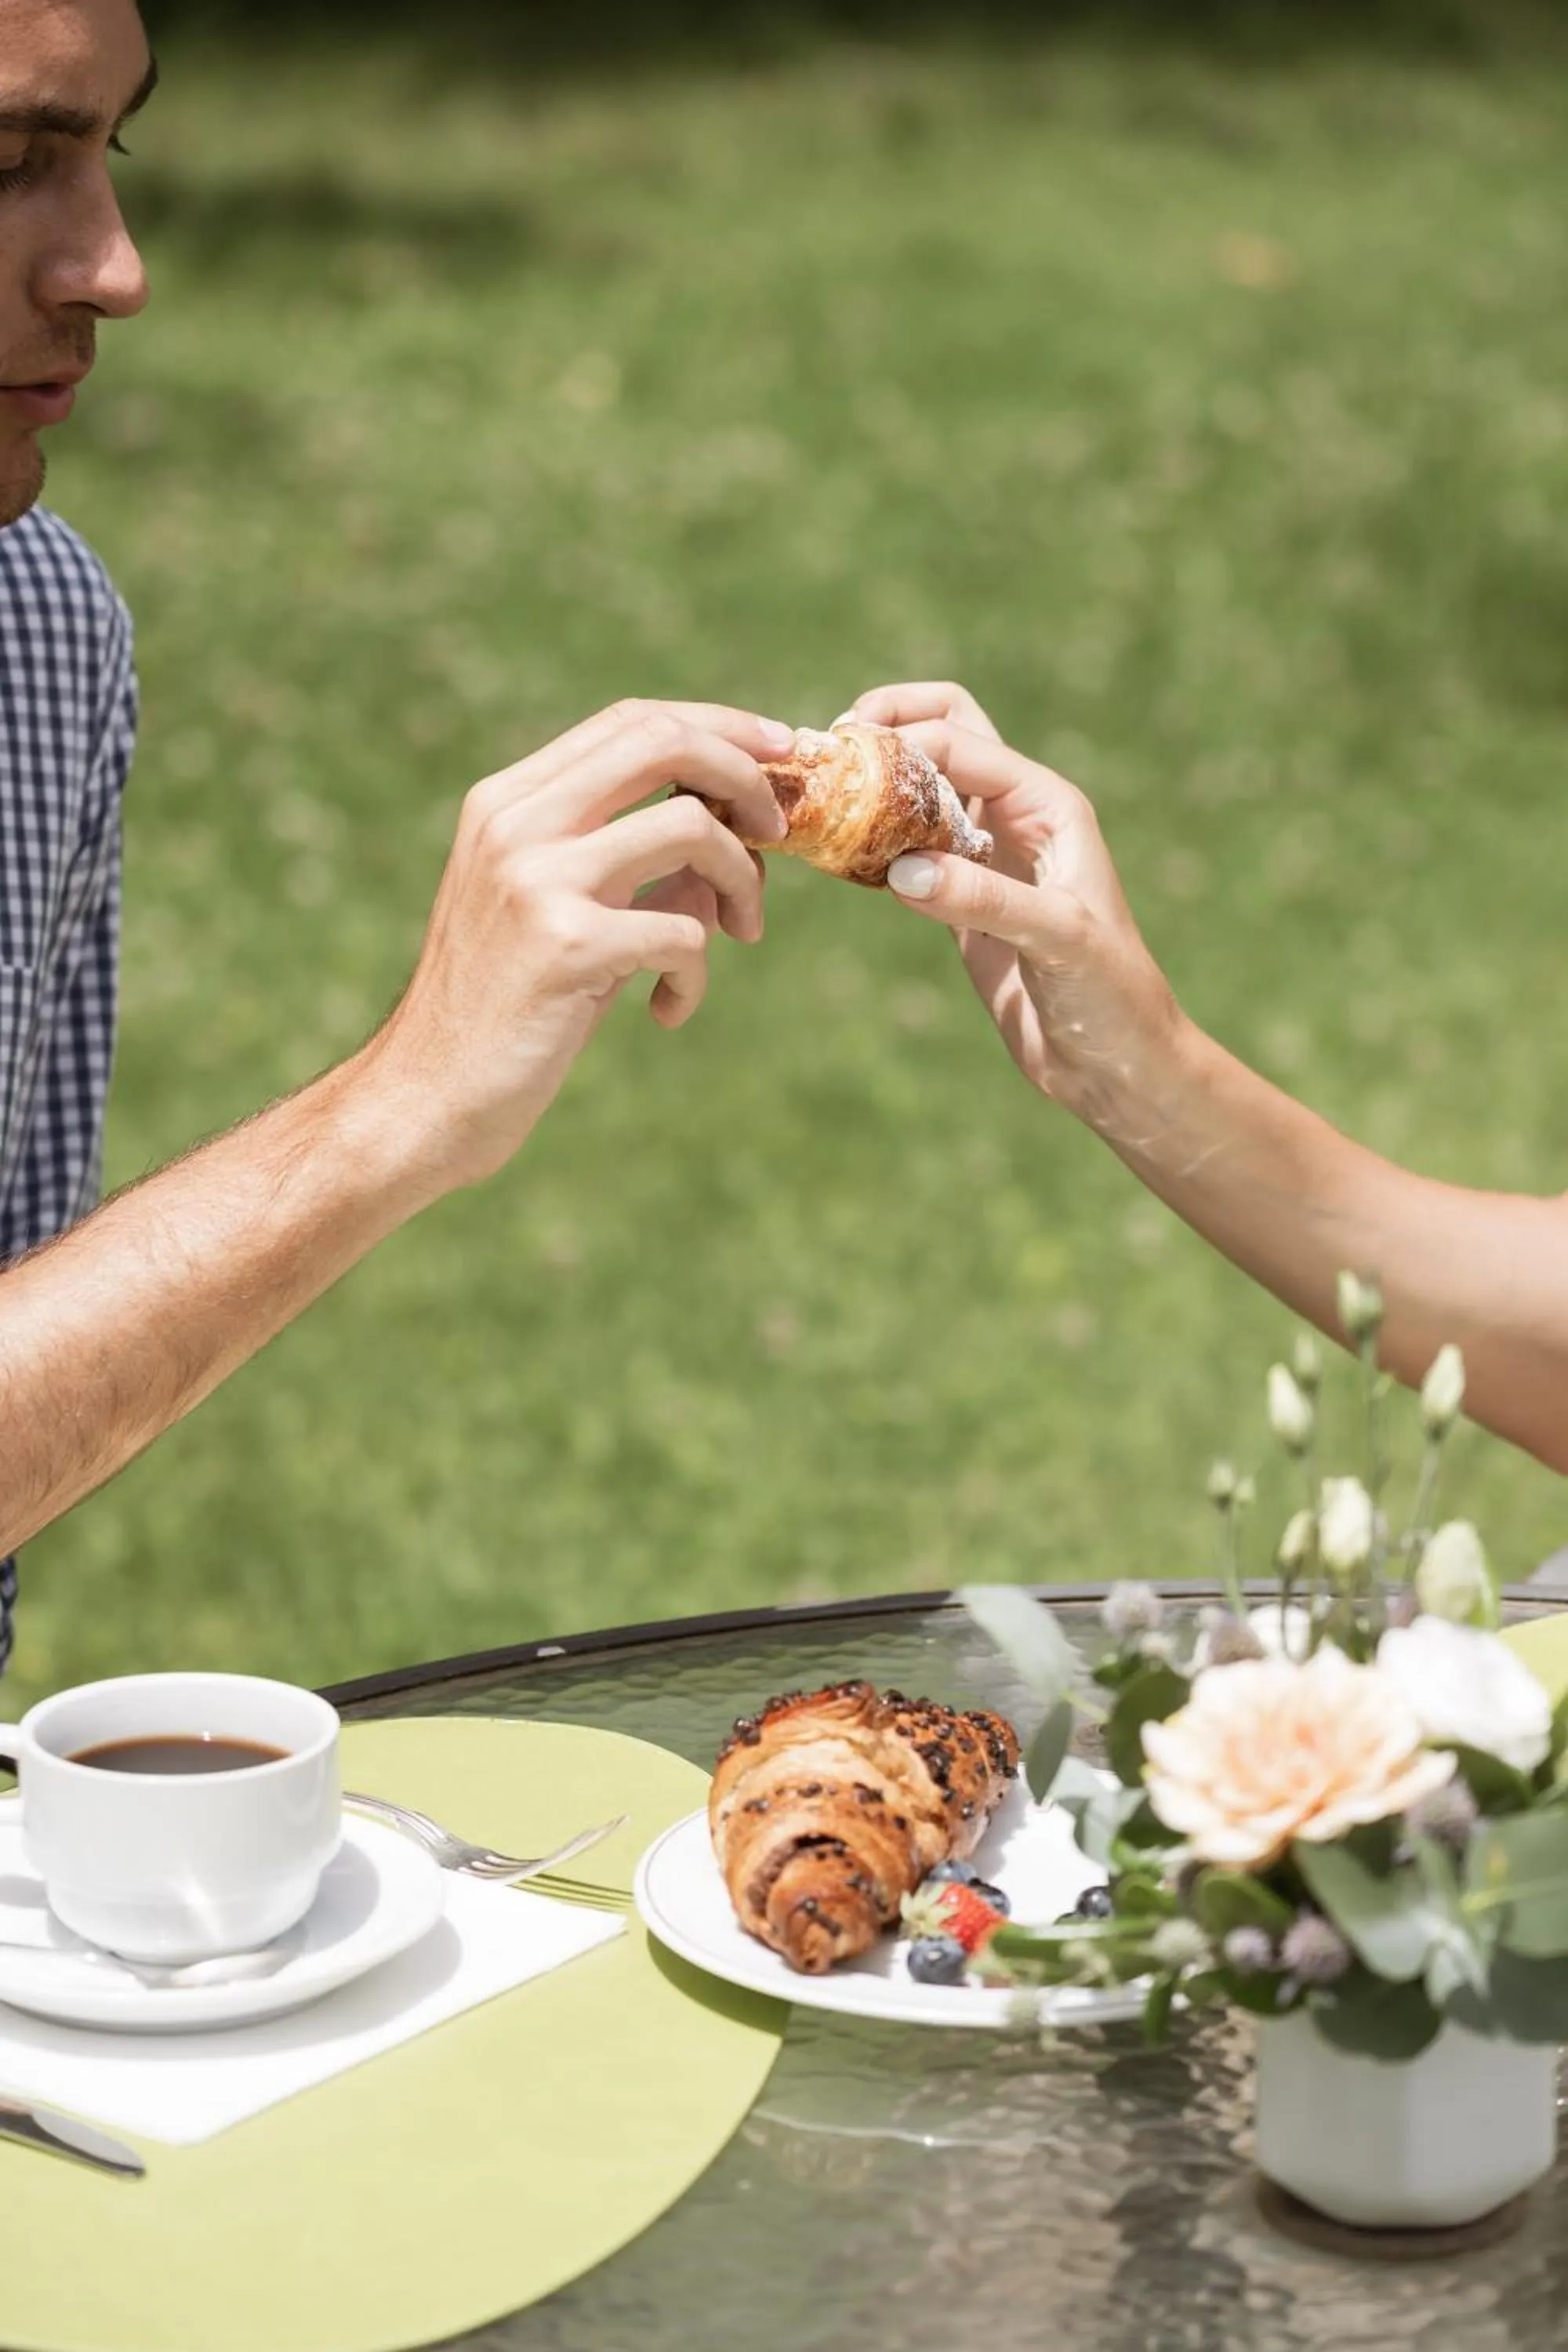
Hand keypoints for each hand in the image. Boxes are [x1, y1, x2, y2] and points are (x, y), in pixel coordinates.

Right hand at [363, 699, 790, 1187]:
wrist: (424, 1100)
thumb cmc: (500, 1012)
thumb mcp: (556, 916)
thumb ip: (629, 867)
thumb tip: (736, 845)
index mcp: (506, 802)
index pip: (631, 720)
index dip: (720, 726)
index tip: (779, 752)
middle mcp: (515, 824)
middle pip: (664, 741)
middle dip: (747, 776)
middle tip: (780, 831)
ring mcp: (536, 879)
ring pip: (692, 827)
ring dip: (742, 880)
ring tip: (741, 931)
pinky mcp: (565, 945)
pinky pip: (684, 933)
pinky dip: (696, 975)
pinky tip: (667, 1010)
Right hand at [845, 681, 1180, 1126]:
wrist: (1114, 1065)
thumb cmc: (1111, 996)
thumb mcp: (1057, 939)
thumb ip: (985, 899)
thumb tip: (903, 869)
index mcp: (1048, 806)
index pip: (964, 743)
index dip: (904, 738)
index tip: (844, 754)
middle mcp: (1017, 818)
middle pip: (947, 733)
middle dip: (891, 725)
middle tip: (831, 746)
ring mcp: (986, 857)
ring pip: (922, 790)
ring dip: (876, 784)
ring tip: (822, 796)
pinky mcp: (960, 900)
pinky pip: (908, 850)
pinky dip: (873, 842)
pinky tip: (840, 854)